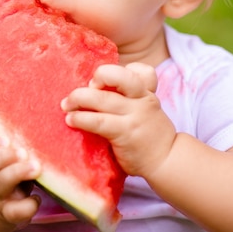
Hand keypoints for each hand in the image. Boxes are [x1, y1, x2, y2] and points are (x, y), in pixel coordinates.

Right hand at [0, 136, 41, 227]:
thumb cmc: (10, 175)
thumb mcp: (10, 161)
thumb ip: (18, 149)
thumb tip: (40, 129)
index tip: (5, 139)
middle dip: (5, 157)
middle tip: (23, 152)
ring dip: (17, 173)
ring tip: (35, 167)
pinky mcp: (9, 213)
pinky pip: (14, 212)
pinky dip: (27, 205)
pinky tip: (37, 198)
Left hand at [61, 63, 176, 178]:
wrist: (166, 161)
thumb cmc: (148, 134)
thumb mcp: (146, 110)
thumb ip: (129, 98)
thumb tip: (92, 90)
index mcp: (146, 92)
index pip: (142, 70)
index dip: (119, 71)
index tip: (101, 81)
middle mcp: (142, 100)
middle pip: (119, 76)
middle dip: (98, 76)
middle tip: (85, 88)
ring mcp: (134, 116)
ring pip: (102, 98)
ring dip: (78, 99)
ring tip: (66, 105)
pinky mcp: (124, 133)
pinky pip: (98, 121)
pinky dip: (80, 118)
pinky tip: (71, 120)